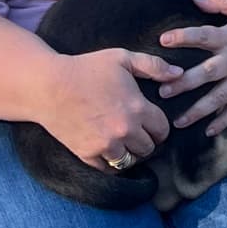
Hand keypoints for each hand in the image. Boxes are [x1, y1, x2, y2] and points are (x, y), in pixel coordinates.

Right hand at [42, 47, 180, 170]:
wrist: (49, 86)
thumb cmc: (86, 68)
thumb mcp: (122, 58)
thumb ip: (153, 65)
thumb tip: (178, 74)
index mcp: (137, 108)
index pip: (163, 130)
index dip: (158, 127)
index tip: (150, 123)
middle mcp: (125, 131)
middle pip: (149, 148)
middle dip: (146, 141)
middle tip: (137, 133)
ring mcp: (106, 145)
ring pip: (130, 161)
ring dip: (130, 153)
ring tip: (124, 143)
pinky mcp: (88, 154)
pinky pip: (109, 169)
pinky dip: (111, 163)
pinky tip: (108, 151)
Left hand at [160, 0, 226, 136]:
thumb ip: (221, 0)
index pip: (203, 36)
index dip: (183, 37)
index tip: (163, 41)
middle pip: (207, 73)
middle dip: (184, 83)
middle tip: (163, 92)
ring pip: (219, 98)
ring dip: (198, 110)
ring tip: (179, 121)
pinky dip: (224, 121)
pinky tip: (209, 131)